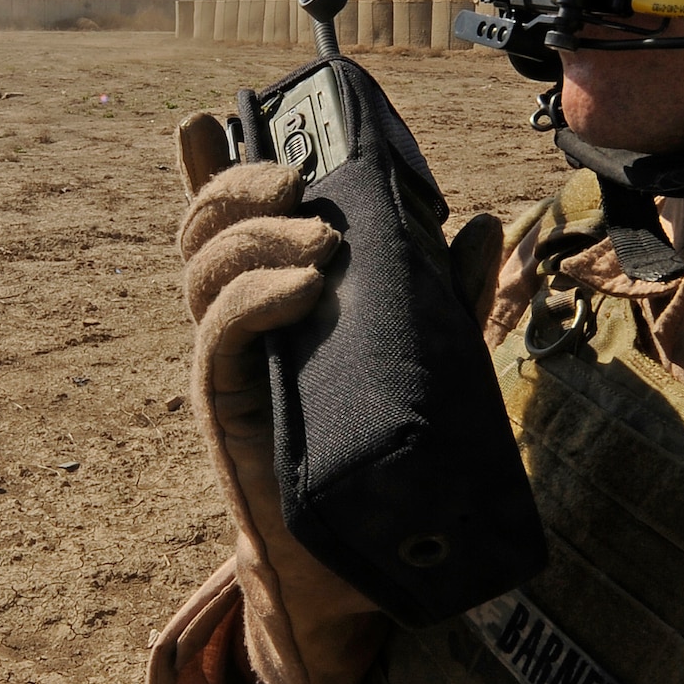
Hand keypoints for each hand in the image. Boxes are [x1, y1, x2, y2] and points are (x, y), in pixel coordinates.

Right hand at [174, 113, 507, 683]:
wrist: (356, 565)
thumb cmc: (385, 453)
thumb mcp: (427, 358)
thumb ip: (444, 293)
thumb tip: (478, 222)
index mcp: (274, 296)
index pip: (230, 219)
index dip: (211, 166)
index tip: (211, 118)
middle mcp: (239, 320)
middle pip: (206, 227)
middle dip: (237, 183)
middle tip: (300, 180)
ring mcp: (228, 361)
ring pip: (206, 269)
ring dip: (257, 236)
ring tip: (326, 242)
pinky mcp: (228, 406)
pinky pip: (220, 335)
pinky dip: (256, 296)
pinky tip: (304, 286)